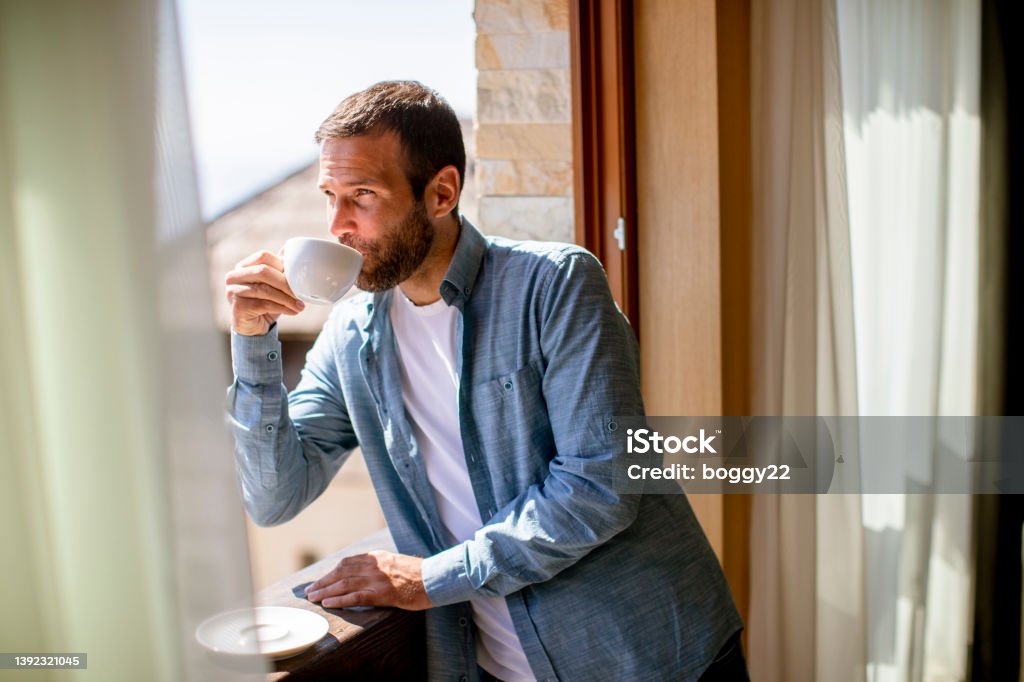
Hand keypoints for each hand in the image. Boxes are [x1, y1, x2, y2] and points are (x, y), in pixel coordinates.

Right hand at [225, 250, 303, 335]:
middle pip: (263, 271)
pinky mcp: (238, 307)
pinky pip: (264, 304)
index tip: (298, 277)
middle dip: (285, 283)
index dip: (282, 264)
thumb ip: (280, 268)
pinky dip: (282, 308)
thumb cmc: (266, 303)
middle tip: (301, 293)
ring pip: (264, 290)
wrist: (254, 328)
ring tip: (300, 306)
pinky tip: (292, 312)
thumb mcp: (274, 284)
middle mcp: (234, 276)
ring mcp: (233, 291)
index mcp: (243, 266)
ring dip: (286, 298)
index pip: (263, 256)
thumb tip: (291, 248)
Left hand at [304, 550, 432, 610]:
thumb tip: (365, 572)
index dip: (331, 572)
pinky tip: (329, 603)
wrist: (436, 578)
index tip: (320, 580)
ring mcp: (378, 578)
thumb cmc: (419, 574)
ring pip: (344, 583)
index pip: (347, 563)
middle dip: (323, 582)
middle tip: (310, 591)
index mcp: (377, 557)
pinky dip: (340, 599)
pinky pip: (356, 596)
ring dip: (326, 591)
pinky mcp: (383, 593)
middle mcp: (375, 565)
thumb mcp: (396, 562)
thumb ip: (380, 565)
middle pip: (341, 572)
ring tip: (314, 598)